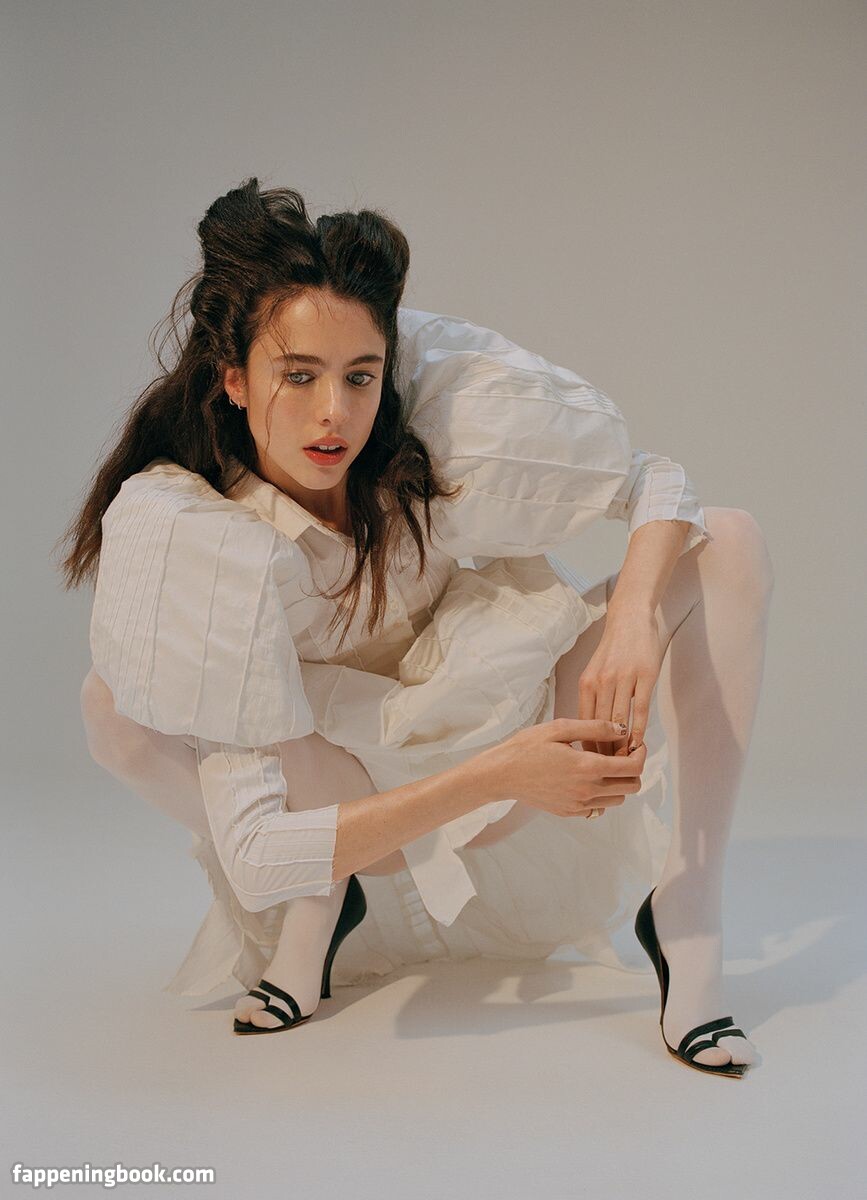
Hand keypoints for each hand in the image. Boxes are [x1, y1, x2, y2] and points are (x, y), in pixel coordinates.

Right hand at [478, 718, 647, 818]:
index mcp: (587, 766)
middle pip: (632, 786)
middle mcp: (587, 790)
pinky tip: (588, 780)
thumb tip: (622, 729)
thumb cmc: (527, 747)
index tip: (635, 744)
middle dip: (634, 769)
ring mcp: (579, 805)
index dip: (641, 754)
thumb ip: (595, 728)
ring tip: (604, 766)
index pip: (633, 767)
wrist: (502, 774)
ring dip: (618, 783)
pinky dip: (602, 796)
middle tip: (622, 754)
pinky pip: (599, 809)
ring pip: (618, 799)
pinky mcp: (570, 812)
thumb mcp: (560, 728)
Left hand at [576, 607, 664, 804]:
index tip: (589, 766)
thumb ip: (592, 698)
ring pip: (620, 720)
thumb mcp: (594, 672)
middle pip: (600, 726)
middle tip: (606, 774)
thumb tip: (588, 729)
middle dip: (603, 751)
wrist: (630, 619)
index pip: (584, 723)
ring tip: (624, 764)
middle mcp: (601, 682)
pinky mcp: (644, 676)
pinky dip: (639, 729)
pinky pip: (640, 708)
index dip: (587, 746)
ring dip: (622, 745)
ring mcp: (623, 679)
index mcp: (587, 683)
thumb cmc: (613, 649)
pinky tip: (639, 744)